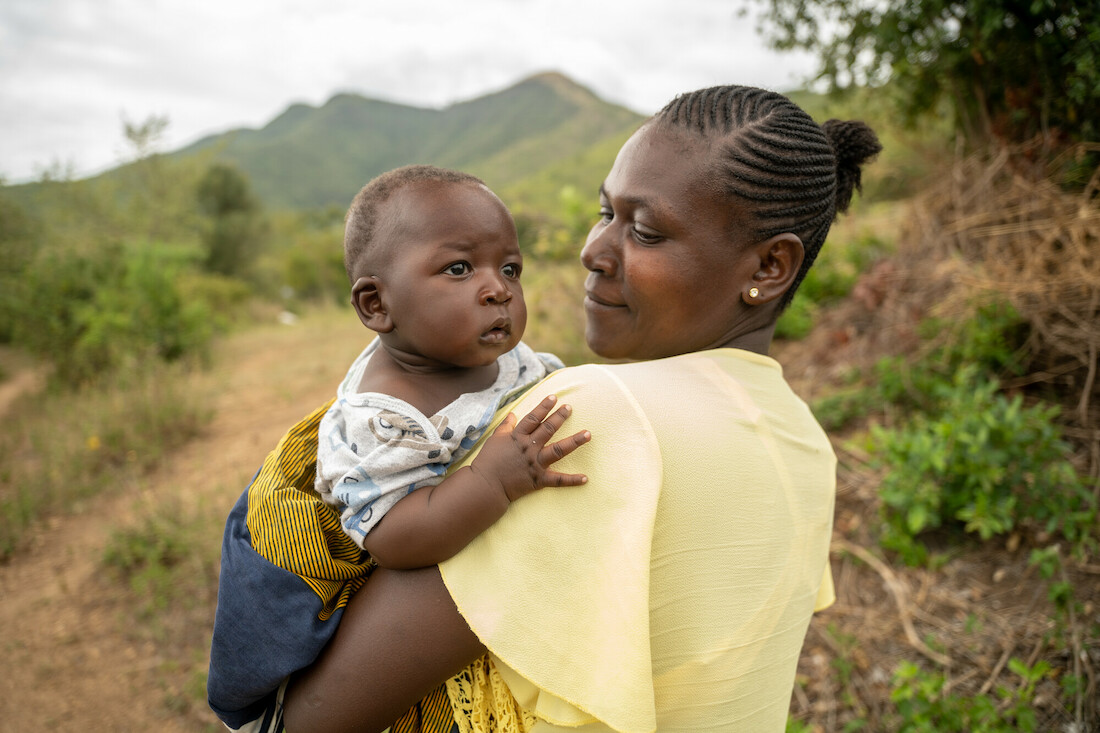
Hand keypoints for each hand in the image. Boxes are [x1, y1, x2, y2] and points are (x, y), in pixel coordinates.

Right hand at [469, 394, 590, 502]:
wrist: (486, 486)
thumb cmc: (488, 461)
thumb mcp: (495, 439)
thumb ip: (505, 426)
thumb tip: (512, 414)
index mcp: (518, 437)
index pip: (533, 418)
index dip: (544, 407)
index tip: (554, 397)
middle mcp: (529, 448)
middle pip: (548, 429)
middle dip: (560, 417)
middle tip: (570, 408)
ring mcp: (535, 464)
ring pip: (559, 450)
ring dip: (574, 442)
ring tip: (588, 434)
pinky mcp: (539, 480)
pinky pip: (558, 480)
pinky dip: (572, 480)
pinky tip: (585, 478)